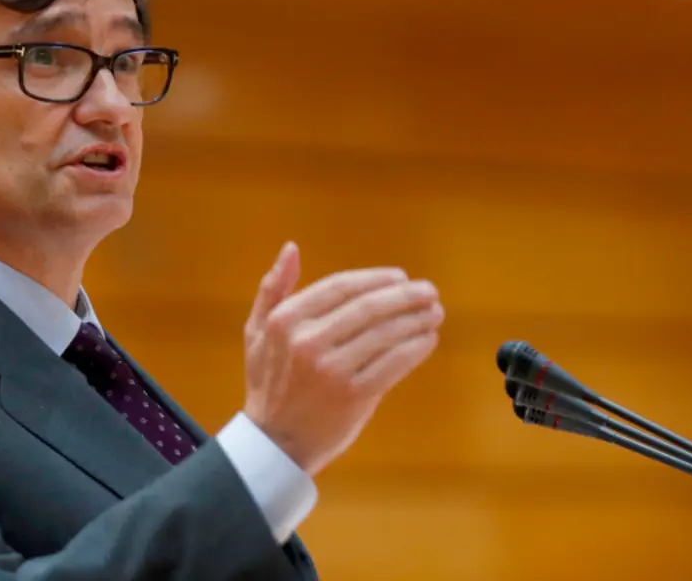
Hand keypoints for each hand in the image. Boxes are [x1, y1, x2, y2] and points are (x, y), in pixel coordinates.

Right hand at [242, 241, 442, 475]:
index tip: (401, 277)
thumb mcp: (257, 332)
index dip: (376, 278)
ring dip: (417, 320)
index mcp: (285, 320)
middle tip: (430, 291)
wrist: (276, 443)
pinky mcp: (354, 396)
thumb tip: (291, 248)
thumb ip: (272, 288)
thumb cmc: (270, 383)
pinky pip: (395, 363)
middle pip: (369, 307)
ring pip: (386, 334)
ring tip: (435, 313)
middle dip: (406, 296)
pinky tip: (427, 340)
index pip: (341, 286)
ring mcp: (332, 370)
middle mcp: (307, 341)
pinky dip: (416, 348)